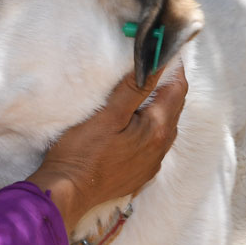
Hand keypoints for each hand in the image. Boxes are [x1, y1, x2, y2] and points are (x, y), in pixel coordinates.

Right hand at [27, 65, 187, 235]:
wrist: (68, 193)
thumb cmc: (82, 152)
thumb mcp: (107, 115)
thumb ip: (133, 89)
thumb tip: (156, 65)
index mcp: (156, 129)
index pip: (176, 89)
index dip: (172, 68)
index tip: (163, 52)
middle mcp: (160, 147)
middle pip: (173, 108)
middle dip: (167, 85)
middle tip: (153, 66)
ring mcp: (152, 163)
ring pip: (164, 127)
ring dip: (159, 107)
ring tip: (143, 92)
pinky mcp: (140, 174)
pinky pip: (154, 144)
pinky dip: (150, 128)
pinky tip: (135, 126)